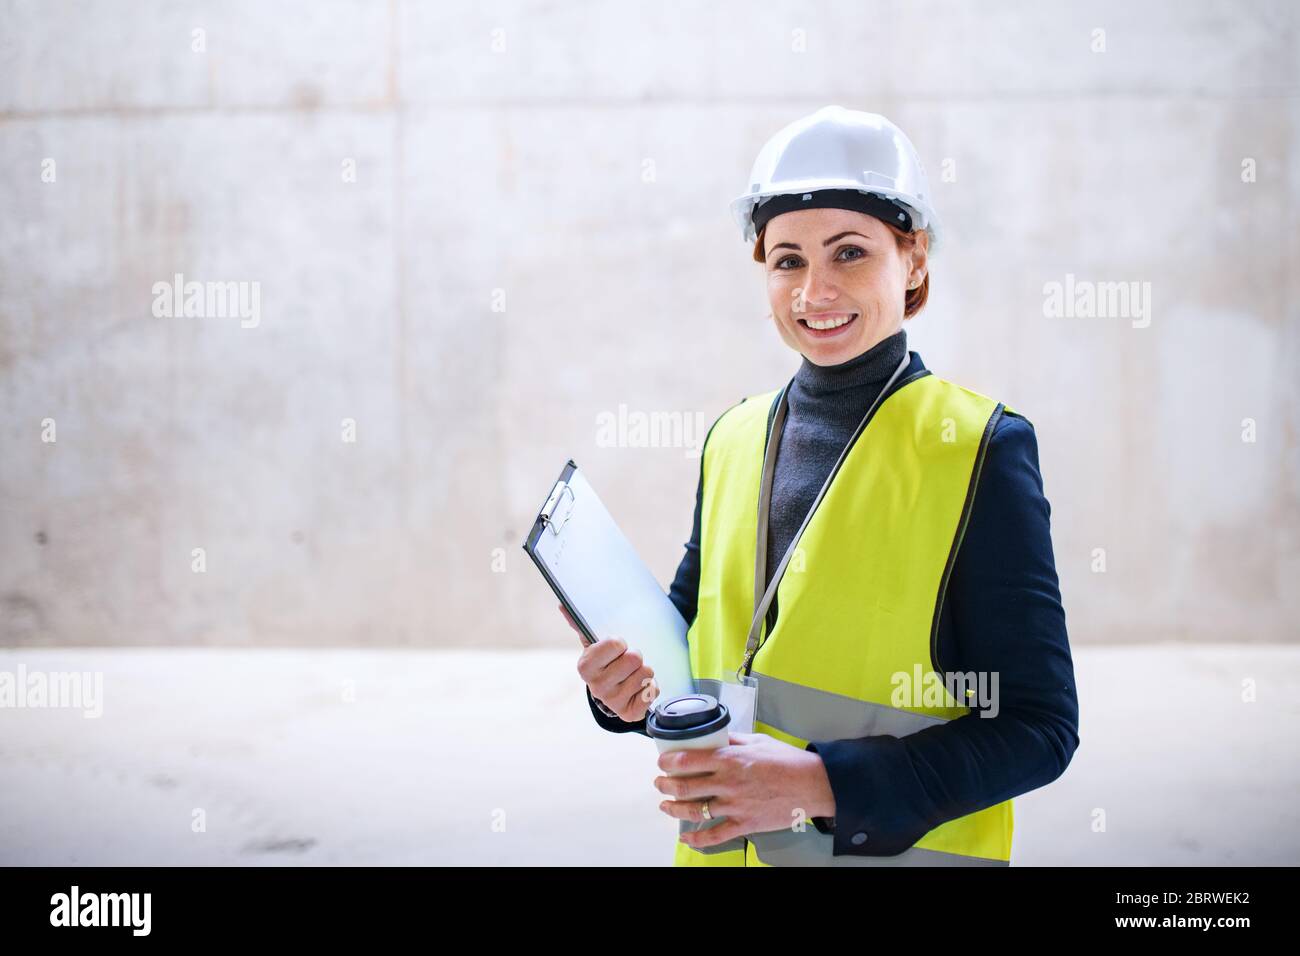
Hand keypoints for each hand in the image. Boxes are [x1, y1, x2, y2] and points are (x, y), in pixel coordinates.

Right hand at [568, 604, 658, 721]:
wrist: (612, 691)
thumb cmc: (605, 661)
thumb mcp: (593, 643)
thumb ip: (580, 623)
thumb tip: (563, 604)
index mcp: (585, 666)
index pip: (615, 644)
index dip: (620, 643)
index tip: (616, 647)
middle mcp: (597, 687)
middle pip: (634, 658)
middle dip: (635, 656)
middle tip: (626, 661)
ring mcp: (614, 702)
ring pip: (646, 672)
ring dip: (644, 670)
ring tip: (633, 673)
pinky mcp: (631, 713)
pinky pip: (653, 690)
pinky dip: (650, 686)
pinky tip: (639, 687)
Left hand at [654, 733, 835, 847]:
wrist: (813, 785)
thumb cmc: (788, 761)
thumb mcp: (757, 740)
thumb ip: (732, 739)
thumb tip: (715, 735)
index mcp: (730, 758)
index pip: (688, 760)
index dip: (668, 762)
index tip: (661, 762)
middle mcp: (728, 783)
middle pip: (685, 787)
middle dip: (665, 785)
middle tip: (659, 783)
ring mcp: (735, 805)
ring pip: (694, 811)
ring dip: (674, 808)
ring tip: (665, 804)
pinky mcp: (744, 824)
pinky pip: (714, 835)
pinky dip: (697, 839)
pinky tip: (686, 837)